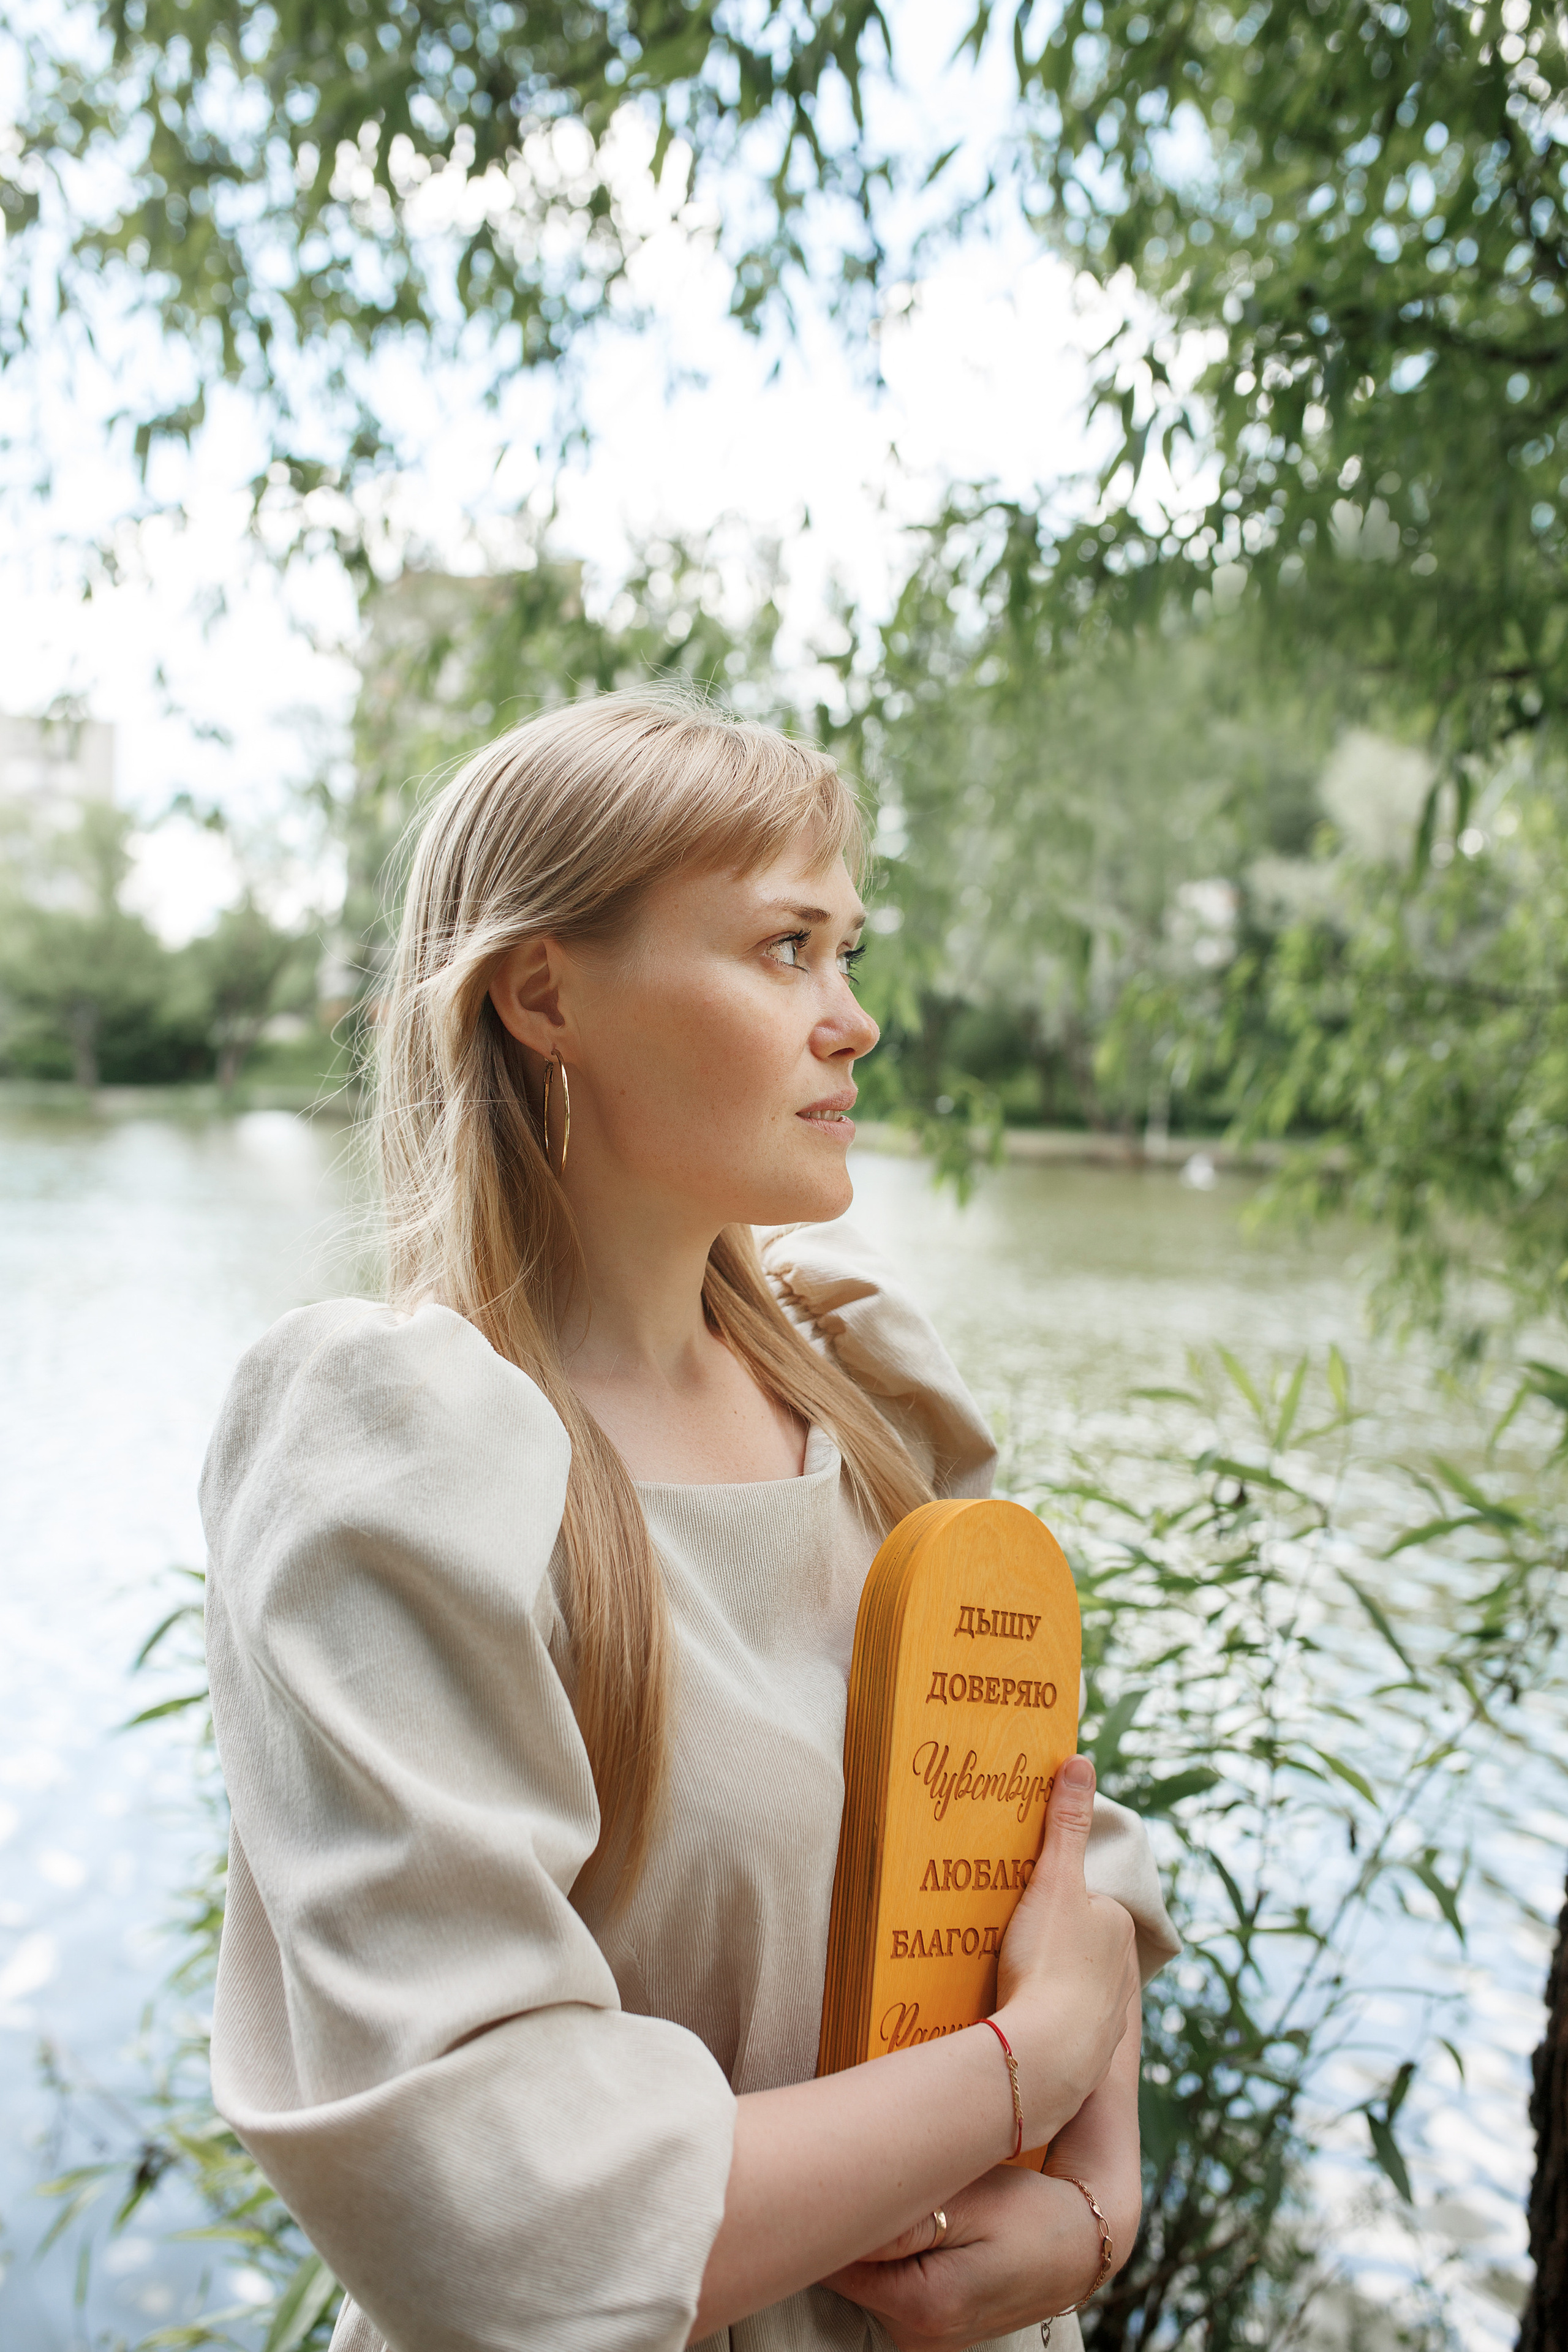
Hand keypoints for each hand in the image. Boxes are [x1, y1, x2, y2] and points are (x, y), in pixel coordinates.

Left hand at [821, 2165, 1108, 2351]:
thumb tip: (837, 2225)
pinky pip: (890, 2292)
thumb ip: (900, 2219)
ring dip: (873, 2245)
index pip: (838, 2264)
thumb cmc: (1026, 2211)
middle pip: (850, 2277)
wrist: (1080, 2243)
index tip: (831, 2173)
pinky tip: (919, 2229)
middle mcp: (919, 2339)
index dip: (832, 2215)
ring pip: (868, 2284)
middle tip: (870, 2175)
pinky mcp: (932, 2333)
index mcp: (924, 2307)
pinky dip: (893, 2261)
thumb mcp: (968, 2200)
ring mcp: (926, 2342)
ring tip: (907, 2203)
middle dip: (852, 2229)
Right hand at [993, 1755, 1139, 2144]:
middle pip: (1079, 1944)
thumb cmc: (1048, 1963)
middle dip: (1049, 1943)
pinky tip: (1015, 2021)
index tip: (1019, 1905)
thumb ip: (1065, 1823)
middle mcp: (1124, 1972)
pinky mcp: (1086, 2059)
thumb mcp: (1053, 1881)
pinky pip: (1061, 2028)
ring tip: (1005, 1982)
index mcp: (1119, 1927)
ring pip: (1073, 1988)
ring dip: (1046, 1985)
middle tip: (1006, 1942)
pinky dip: (1043, 2021)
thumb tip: (1081, 1760)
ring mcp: (1107, 2020)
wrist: (1045, 2057)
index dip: (1050, 1897)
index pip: (1084, 1899)